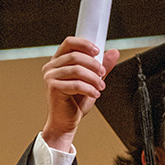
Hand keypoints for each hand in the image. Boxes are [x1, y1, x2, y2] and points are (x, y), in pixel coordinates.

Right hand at [41, 37, 119, 151]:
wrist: (66, 121)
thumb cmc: (76, 102)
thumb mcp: (92, 81)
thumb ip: (101, 67)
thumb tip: (114, 53)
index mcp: (59, 61)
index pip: (69, 43)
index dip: (84, 44)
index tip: (98, 51)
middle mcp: (52, 66)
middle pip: (76, 56)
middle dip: (94, 65)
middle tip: (103, 74)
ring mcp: (50, 76)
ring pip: (77, 70)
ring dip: (93, 78)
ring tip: (100, 87)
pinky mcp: (53, 88)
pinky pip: (75, 84)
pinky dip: (89, 89)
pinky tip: (95, 94)